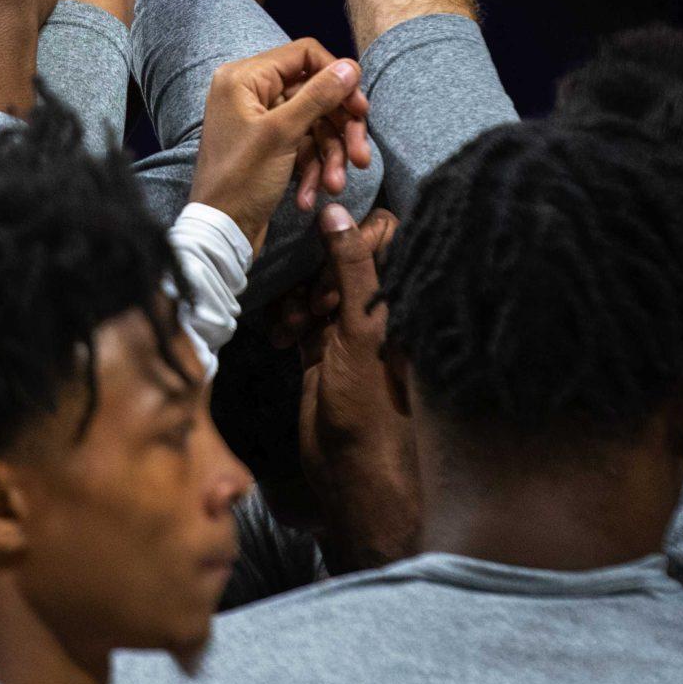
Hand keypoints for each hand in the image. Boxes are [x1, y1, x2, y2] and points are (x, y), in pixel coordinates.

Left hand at [188, 41, 369, 248]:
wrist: (221, 233)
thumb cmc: (240, 181)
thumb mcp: (283, 134)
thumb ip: (318, 96)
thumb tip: (349, 66)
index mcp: (244, 77)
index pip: (305, 54)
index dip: (337, 78)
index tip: (360, 109)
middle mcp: (250, 92)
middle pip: (315, 94)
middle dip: (340, 129)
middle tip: (360, 157)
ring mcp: (260, 119)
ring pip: (314, 124)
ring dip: (330, 156)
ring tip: (335, 185)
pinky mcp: (269, 145)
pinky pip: (303, 145)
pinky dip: (313, 169)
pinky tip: (310, 196)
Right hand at [293, 204, 419, 570]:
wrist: (351, 471)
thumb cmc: (369, 401)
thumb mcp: (361, 327)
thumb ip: (351, 266)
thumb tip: (337, 212)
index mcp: (401, 299)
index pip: (383, 239)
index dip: (354, 240)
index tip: (332, 257)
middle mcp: (378, 310)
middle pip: (343, 260)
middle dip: (317, 271)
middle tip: (316, 305)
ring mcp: (348, 330)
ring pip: (316, 286)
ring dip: (297, 298)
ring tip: (295, 326)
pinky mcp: (321, 351)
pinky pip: (299, 316)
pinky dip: (287, 320)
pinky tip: (281, 336)